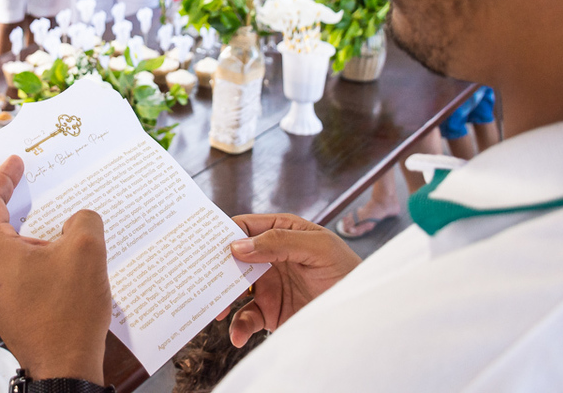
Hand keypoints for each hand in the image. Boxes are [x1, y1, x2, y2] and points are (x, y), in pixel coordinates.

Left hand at [0, 156, 109, 384]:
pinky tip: (49, 252)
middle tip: (22, 180)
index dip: (3, 178)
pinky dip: (23, 251)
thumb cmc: (69, 312)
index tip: (16, 161)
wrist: (64, 368)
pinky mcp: (4, 307)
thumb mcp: (86, 251)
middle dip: (5, 199)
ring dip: (17, 228)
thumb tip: (76, 220)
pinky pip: (7, 268)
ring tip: (41, 214)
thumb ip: (83, 219)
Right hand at [218, 213, 360, 347]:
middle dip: (215, 269)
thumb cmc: (346, 269)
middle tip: (200, 279)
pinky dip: (238, 327)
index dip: (223, 233)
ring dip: (221, 300)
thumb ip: (279, 242)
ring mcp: (268, 285)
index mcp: (280, 232)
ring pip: (234, 289)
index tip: (205, 245)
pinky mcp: (270, 312)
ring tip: (215, 312)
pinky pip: (246, 317)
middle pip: (233, 259)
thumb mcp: (318, 248)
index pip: (245, 227)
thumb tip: (238, 246)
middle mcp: (269, 257)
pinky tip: (238, 335)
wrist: (361, 309)